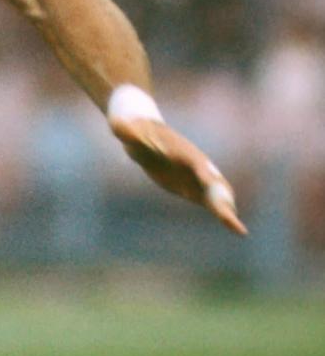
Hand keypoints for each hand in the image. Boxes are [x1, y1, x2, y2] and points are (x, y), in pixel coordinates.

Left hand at [111, 117, 247, 235]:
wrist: (142, 132)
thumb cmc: (135, 131)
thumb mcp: (127, 131)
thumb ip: (126, 131)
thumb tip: (117, 127)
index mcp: (182, 151)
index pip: (197, 164)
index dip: (205, 174)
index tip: (213, 183)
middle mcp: (196, 164)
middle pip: (213, 181)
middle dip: (222, 197)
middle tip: (230, 217)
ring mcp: (197, 176)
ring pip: (218, 193)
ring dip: (227, 208)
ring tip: (237, 228)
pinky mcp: (194, 188)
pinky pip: (211, 202)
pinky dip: (223, 213)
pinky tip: (235, 229)